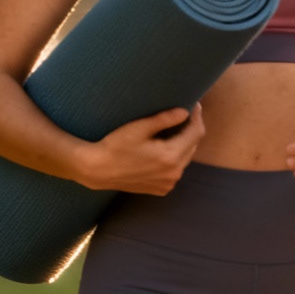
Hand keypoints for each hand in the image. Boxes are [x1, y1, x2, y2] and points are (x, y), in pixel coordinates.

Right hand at [74, 105, 203, 193]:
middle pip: (192, 146)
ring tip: (176, 129)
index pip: (196, 133)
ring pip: (185, 158)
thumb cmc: (115, 146)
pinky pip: (176, 170)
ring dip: (184, 144)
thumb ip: (164, 119)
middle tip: (185, 114)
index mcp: (170, 157)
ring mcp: (168, 183)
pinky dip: (175, 158)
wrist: (97, 169)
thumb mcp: (139, 128)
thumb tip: (185, 112)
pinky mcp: (162, 189)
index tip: (195, 104)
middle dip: (191, 129)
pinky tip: (165, 149)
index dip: (197, 117)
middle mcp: (173, 173)